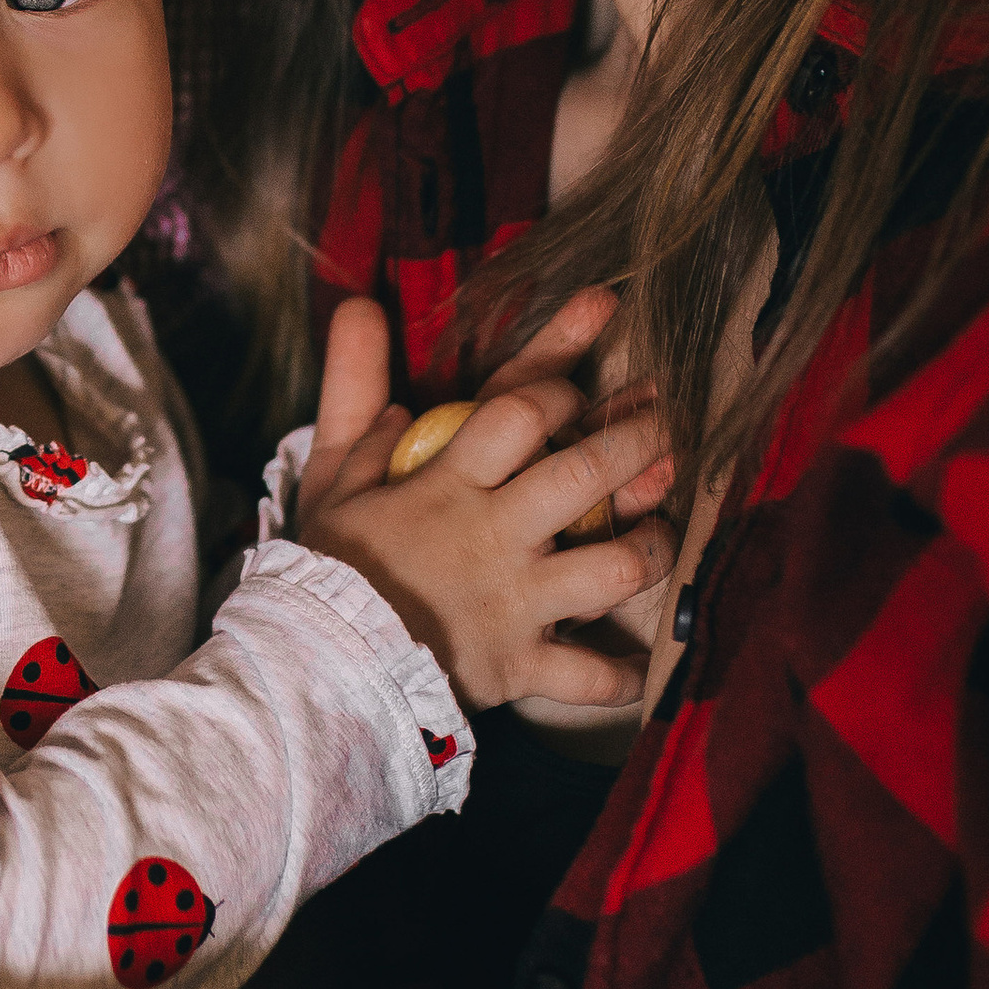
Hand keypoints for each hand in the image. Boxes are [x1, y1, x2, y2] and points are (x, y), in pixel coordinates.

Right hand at [297, 292, 673, 716]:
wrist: (317, 666)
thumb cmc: (326, 567)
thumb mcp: (329, 469)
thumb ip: (351, 388)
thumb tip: (362, 311)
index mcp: (450, 485)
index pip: (519, 411)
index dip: (558, 386)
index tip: (575, 387)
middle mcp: (497, 536)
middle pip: (586, 476)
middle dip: (637, 444)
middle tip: (670, 427)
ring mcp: (517, 603)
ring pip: (613, 569)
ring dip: (649, 548)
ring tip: (661, 534)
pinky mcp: (521, 666)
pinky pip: (588, 676)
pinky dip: (617, 676)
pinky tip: (636, 670)